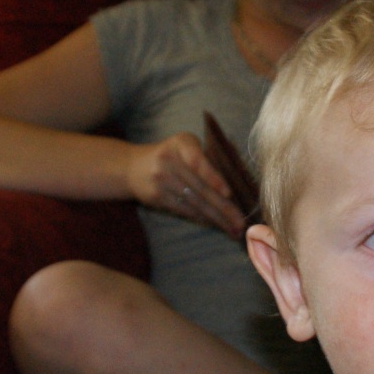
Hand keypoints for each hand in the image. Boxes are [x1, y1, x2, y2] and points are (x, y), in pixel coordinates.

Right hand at [127, 133, 244, 236]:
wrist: (132, 167)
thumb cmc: (170, 155)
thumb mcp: (184, 145)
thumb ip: (205, 158)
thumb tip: (233, 186)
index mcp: (181, 144)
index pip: (198, 162)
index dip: (213, 178)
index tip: (228, 193)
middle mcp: (168, 161)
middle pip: (200, 188)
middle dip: (223, 208)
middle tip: (241, 222)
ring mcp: (160, 180)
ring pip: (194, 203)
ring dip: (216, 219)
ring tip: (233, 229)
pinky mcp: (156, 197)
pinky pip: (183, 210)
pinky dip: (201, 218)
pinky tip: (215, 225)